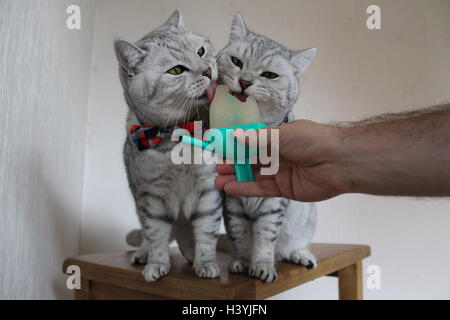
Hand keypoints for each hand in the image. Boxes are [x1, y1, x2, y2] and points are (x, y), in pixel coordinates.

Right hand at [215, 120, 347, 201]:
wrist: (338, 161)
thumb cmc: (313, 140)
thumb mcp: (281, 134)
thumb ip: (257, 138)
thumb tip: (235, 137)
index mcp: (279, 137)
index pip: (253, 141)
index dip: (236, 145)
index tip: (220, 147)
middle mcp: (279, 155)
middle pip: (251, 160)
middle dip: (233, 162)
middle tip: (216, 165)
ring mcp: (281, 173)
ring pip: (253, 175)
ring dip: (235, 177)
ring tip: (217, 180)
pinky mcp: (284, 189)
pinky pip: (260, 189)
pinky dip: (245, 188)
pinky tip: (230, 188)